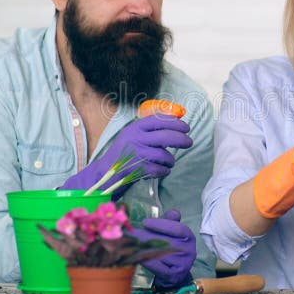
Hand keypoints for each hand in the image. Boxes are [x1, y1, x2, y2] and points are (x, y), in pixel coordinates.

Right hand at [60, 115, 192, 192]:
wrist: (105, 173)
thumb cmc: (123, 153)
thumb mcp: (132, 135)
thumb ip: (149, 129)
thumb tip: (176, 120)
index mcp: (135, 128)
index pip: (159, 120)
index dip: (175, 122)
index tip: (186, 127)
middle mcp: (135, 139)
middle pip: (166, 136)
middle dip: (181, 139)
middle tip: (189, 142)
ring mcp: (136, 154)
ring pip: (164, 155)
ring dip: (170, 160)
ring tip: (169, 162)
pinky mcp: (137, 169)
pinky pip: (159, 169)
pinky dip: (164, 171)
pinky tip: (162, 170)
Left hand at [131, 209, 195, 288]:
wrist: (173, 272)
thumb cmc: (169, 247)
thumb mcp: (170, 231)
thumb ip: (170, 221)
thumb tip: (174, 212)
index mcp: (189, 237)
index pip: (178, 229)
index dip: (161, 224)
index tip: (145, 222)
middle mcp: (189, 250)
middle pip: (166, 241)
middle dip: (146, 236)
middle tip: (131, 233)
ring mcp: (183, 264)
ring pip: (160, 254)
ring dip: (143, 249)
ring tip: (130, 245)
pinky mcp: (174, 276)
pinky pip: (159, 268)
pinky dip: (148, 262)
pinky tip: (138, 257)